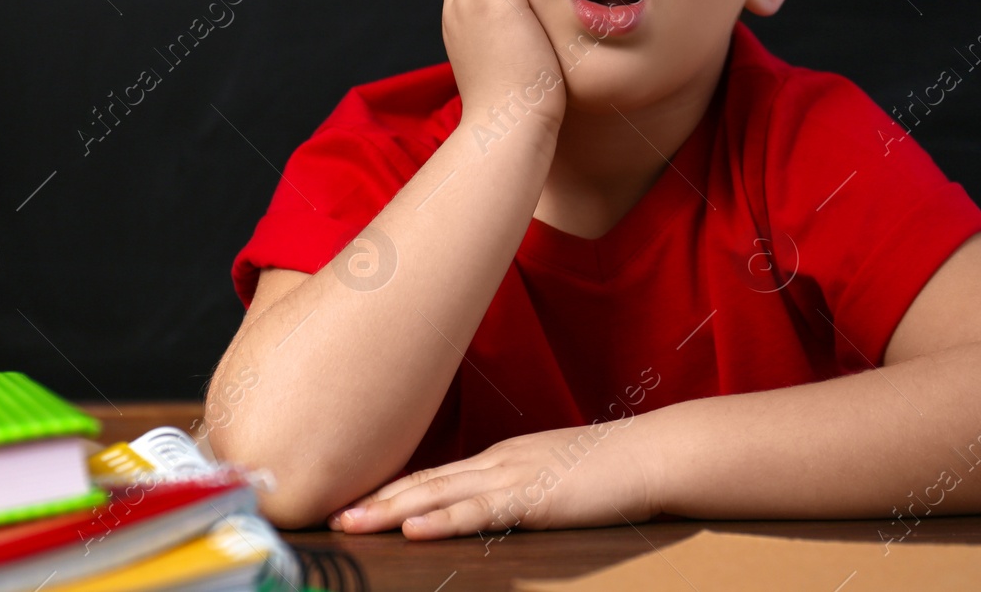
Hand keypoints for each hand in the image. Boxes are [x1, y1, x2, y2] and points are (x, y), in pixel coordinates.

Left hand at [323, 419, 660, 539]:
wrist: (651, 453)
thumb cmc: (610, 469)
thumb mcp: (552, 474)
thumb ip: (517, 488)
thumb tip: (488, 505)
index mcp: (501, 458)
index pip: (434, 475)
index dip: (391, 489)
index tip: (353, 501)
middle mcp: (498, 461)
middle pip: (424, 481)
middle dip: (374, 499)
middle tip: (329, 514)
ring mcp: (514, 477)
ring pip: (439, 494)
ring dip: (391, 510)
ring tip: (351, 523)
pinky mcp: (534, 498)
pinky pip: (479, 512)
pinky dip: (441, 519)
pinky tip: (413, 528)